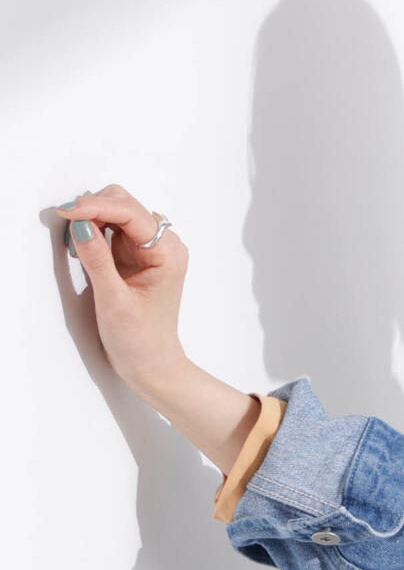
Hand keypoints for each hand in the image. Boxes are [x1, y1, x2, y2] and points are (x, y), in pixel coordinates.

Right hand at [54, 184, 188, 386]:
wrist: (152, 364)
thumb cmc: (142, 340)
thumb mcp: (115, 302)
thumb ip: (97, 261)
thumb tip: (80, 225)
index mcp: (168, 254)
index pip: (132, 213)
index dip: (97, 207)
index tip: (68, 213)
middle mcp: (164, 246)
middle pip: (125, 205)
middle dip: (94, 210)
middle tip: (68, 228)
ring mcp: (149, 249)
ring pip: (116, 213)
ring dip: (92, 219)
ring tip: (77, 245)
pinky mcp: (135, 255)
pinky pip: (111, 228)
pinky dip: (93, 229)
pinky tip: (84, 246)